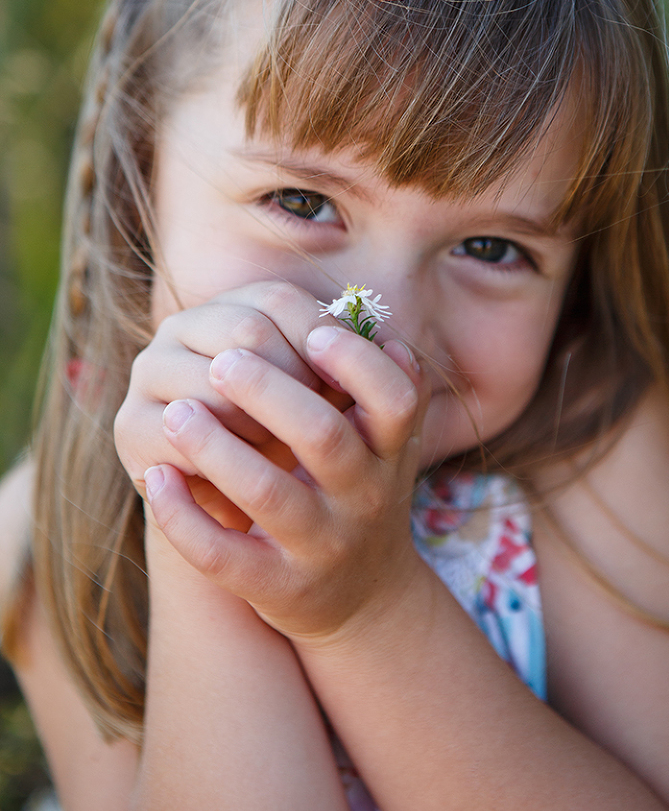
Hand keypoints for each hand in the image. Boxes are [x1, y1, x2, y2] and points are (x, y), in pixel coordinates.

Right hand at [114, 281, 349, 529]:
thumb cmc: (297, 448)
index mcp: (233, 303)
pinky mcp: (129, 429)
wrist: (238, 512)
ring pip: (211, 387)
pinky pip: (174, 443)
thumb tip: (396, 351)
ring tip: (284, 462)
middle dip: (294, 389)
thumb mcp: (329, 404)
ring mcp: (149, 373)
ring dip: (256, 431)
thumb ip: (355, 368)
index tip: (348, 391)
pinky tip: (242, 494)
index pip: (281, 298)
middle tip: (323, 437)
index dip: (323, 342)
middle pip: (248, 334)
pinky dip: (215, 468)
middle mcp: (182, 327)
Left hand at [141, 321, 429, 643]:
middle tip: (222, 360)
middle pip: (323, 437)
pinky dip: (183, 517)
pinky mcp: (277, 587)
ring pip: (267, 494)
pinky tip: (158, 478)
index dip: (356, 362)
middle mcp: (363, 498)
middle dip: (268, 391)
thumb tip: (351, 315)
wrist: (363, 598)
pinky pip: (222, 556)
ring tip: (176, 411)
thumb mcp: (383, 444)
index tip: (313, 333)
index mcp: (390, 454)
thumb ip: (370, 384)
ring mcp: (321, 547)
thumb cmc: (357, 492)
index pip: (395, 399)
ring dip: (216, 447)